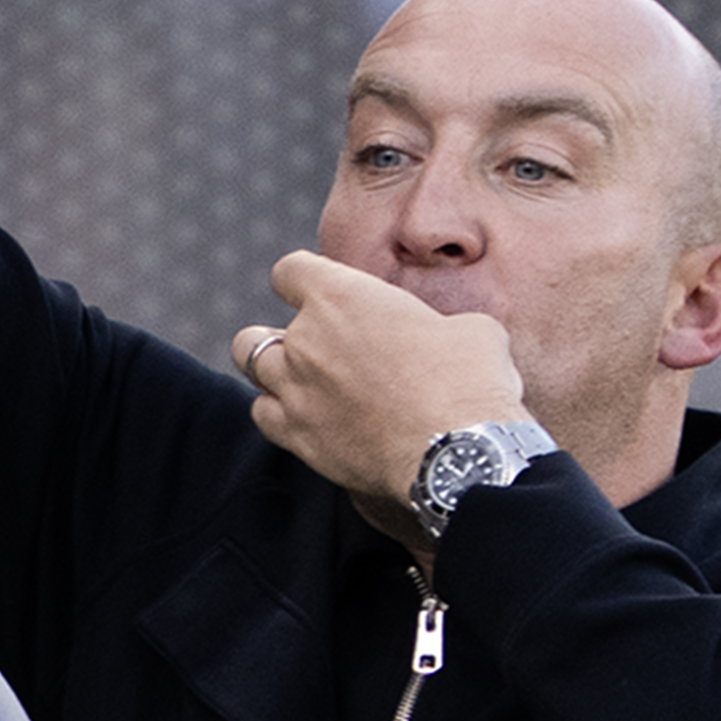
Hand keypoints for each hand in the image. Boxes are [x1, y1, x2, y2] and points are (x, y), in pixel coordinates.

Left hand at [230, 251, 529, 534]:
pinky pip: (264, 416)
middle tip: (313, 352)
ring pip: (251, 370)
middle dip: (279, 338)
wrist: (458, 448)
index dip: (302, 281)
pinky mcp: (299, 437)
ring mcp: (295, 391)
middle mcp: (306, 340)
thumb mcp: (469, 328)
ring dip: (273, 374)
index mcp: (341, 296)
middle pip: (257, 332)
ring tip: (303, 384)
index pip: (290, 271)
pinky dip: (279, 415)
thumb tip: (447, 339)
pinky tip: (306, 419)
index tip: (319, 294)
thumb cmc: (470, 379)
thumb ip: (435, 325)